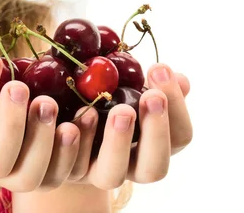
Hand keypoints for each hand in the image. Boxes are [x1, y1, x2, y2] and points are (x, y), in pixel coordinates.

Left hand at [42, 62, 192, 190]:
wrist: (63, 124)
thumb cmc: (105, 98)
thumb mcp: (128, 88)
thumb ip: (151, 85)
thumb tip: (181, 78)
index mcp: (156, 145)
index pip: (181, 136)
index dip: (177, 106)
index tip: (160, 68)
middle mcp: (133, 167)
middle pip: (155, 168)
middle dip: (156, 131)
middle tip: (151, 96)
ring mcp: (100, 174)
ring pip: (113, 176)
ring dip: (115, 143)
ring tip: (112, 109)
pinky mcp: (70, 173)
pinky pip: (73, 166)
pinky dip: (74, 144)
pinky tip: (73, 119)